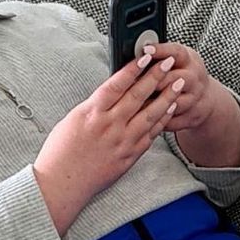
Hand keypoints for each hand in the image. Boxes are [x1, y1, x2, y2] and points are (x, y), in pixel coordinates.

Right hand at [32, 46, 185, 233]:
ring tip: (178, 83)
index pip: (117, 84)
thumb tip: (113, 91)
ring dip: (167, 97)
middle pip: (138, 95)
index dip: (133, 68)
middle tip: (169, 63)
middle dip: (156, 76)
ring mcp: (122, 142)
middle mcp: (110, 126)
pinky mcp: (129, 157)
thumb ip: (95, 105)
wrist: (62, 184)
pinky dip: (162, 121)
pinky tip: (170, 110)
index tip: (146, 56)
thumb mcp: (73, 119)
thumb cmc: (61, 152)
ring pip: (151, 114)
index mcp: (92, 113)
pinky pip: (151, 135)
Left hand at [136, 41, 224, 141]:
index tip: (145, 50)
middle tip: (132, 81)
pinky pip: (171, 120)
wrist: (203, 98)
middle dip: (153, 80)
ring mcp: (194, 99)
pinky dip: (156, 120)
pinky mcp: (190, 117)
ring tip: (134, 103)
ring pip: (173, 102)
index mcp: (188, 60)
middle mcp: (194, 79)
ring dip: (152, 103)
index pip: (176, 52)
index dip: (160, 50)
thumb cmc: (181, 74)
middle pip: (174, 78)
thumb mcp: (175, 59)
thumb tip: (134, 54)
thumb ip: (158, 57)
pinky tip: (142, 119)